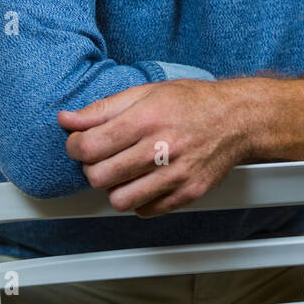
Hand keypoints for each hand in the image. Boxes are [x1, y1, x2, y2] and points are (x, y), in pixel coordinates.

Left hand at [57, 79, 249, 218]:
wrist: (237, 119)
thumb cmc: (191, 102)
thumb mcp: (145, 93)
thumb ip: (102, 109)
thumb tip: (66, 119)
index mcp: (147, 118)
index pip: (90, 146)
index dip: (75, 147)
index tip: (80, 144)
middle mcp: (162, 148)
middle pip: (100, 176)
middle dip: (92, 168)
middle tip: (102, 158)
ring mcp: (176, 175)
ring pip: (119, 200)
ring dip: (114, 188)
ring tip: (123, 172)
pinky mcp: (188, 193)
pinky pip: (145, 210)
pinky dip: (138, 199)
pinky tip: (144, 181)